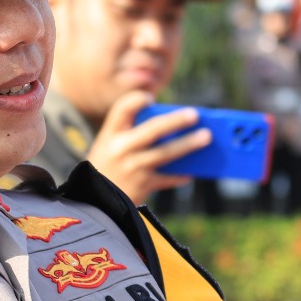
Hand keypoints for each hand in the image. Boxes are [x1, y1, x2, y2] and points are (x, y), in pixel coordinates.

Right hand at [84, 91, 211, 204]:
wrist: (94, 202)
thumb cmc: (110, 167)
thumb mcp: (111, 146)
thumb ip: (134, 135)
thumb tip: (176, 129)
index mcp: (110, 134)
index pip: (121, 109)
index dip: (137, 100)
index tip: (151, 98)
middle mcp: (120, 148)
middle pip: (152, 130)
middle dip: (175, 121)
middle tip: (195, 115)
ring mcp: (131, 168)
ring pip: (164, 154)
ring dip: (187, 145)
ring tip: (206, 137)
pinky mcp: (141, 186)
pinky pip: (167, 178)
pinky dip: (181, 174)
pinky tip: (192, 172)